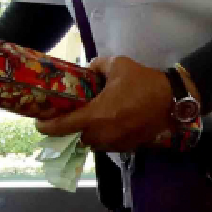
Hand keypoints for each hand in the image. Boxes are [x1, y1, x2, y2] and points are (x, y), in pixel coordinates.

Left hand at [37, 56, 174, 151]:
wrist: (172, 101)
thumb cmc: (143, 83)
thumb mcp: (117, 65)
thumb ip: (97, 66)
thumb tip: (90, 69)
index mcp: (95, 115)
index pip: (62, 126)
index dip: (46, 126)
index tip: (39, 122)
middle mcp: (102, 134)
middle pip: (76, 136)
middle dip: (70, 128)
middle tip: (68, 115)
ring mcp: (115, 143)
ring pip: (92, 142)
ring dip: (87, 132)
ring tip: (90, 118)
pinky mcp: (127, 147)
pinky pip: (107, 143)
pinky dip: (104, 135)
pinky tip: (109, 122)